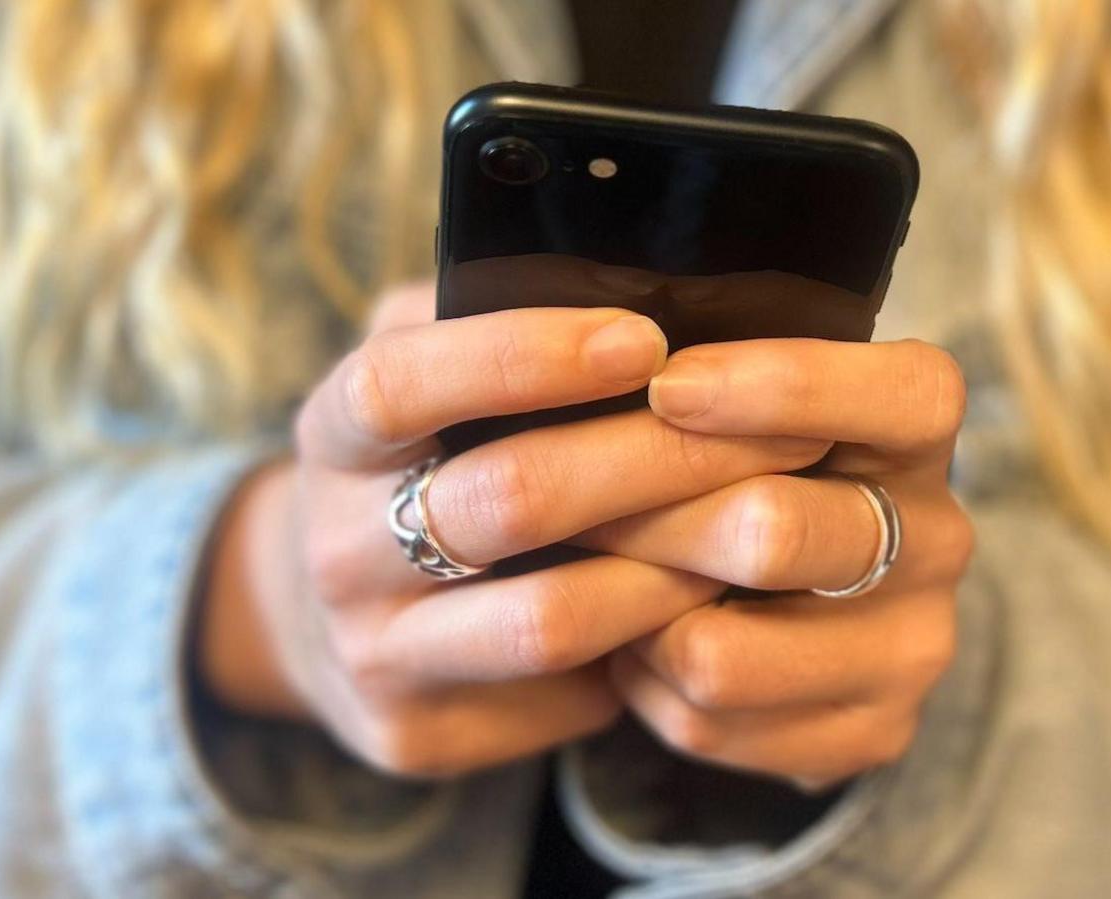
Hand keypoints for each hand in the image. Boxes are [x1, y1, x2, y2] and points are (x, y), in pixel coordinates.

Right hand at [200, 284, 830, 777]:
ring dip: (676, 567)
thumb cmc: (424, 461)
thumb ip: (491, 316)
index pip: (401, 384)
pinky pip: (564, 697)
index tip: (641, 341)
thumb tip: (644, 280)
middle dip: (660, 461)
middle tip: (782, 431)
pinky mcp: (416, 733)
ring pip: (550, 618)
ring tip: (763, 525)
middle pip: (507, 500)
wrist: (329, 616)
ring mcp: (373, 653)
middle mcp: (335, 549)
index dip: (519, 356)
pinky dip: (649, 650)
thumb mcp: (430, 374)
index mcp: (334, 435)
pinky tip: (708, 609)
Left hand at [573, 337, 971, 789]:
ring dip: (626, 614)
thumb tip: (599, 369)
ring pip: (719, 654)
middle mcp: (939, 541)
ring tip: (593, 577)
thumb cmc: (743, 462)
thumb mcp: (741, 400)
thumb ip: (701, 382)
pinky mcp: (870, 733)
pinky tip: (634, 644)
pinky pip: (708, 722)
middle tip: (561, 501)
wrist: (793, 602)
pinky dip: (643, 682)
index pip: (902, 394)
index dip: (782, 386)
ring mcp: (910, 650)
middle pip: (773, 531)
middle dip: (644, 517)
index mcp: (919, 432)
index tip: (666, 386)